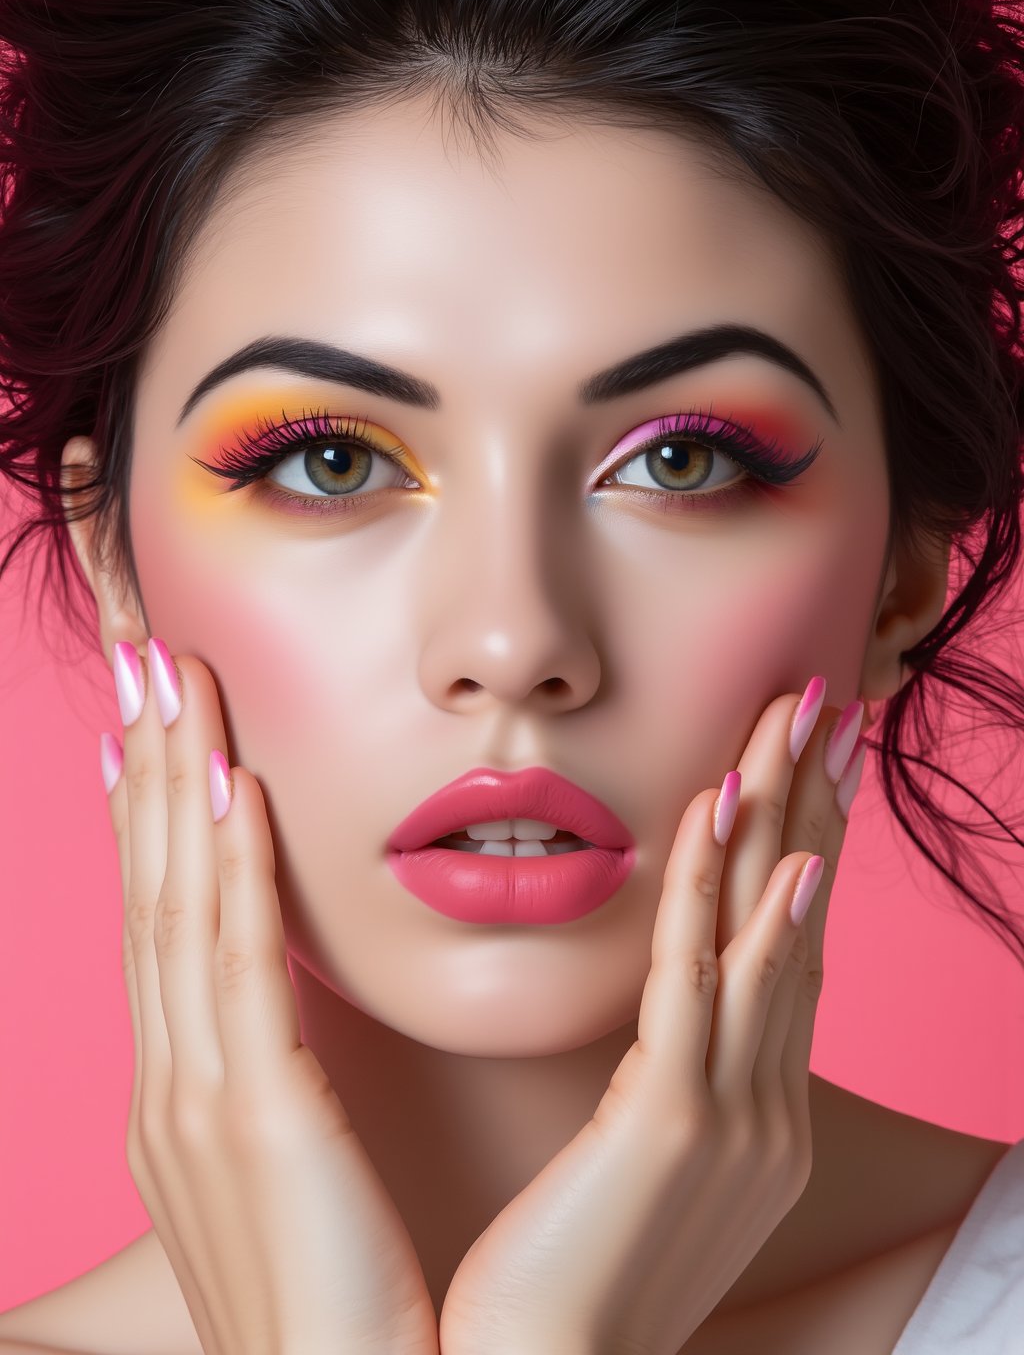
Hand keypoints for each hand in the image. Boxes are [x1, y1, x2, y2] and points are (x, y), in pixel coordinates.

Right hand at [102, 638, 439, 1354]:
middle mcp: (169, 1085)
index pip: (157, 926)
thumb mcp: (287, 1178)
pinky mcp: (259, 1118)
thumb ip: (275, 1085)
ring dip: (175, 784)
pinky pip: (238, 965)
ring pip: (178, 904)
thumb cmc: (335, 1300)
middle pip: (150, 892)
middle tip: (145, 667)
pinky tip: (230, 790)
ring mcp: (200, 1099)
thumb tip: (279, 1022)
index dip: (146, 820)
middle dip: (145, 770)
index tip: (146, 734)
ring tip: (175, 685)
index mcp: (179, 1098)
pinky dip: (227, 869)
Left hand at [437, 679, 865, 1354]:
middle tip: (826, 705)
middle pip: (794, 924)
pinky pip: (692, 990)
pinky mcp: (669, 1131)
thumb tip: (670, 1017)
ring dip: (777, 818)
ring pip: (756, 937)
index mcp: (760, 1117)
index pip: (790, 952)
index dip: (805, 846)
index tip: (806, 762)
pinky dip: (713, 901)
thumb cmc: (574, 1278)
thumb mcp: (645, 1170)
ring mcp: (730, 1121)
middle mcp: (768, 1112)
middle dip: (812, 805)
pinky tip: (732, 826)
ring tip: (793, 724)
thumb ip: (671, 1083)